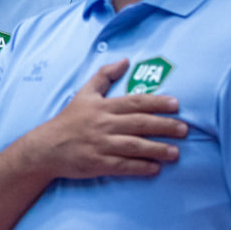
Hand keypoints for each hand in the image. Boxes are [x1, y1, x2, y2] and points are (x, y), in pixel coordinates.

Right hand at [27, 59, 186, 179]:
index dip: (157, 103)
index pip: (135, 102)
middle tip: (184, 129)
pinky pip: (123, 166)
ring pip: (134, 146)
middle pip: (139, 123)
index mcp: (102, 107)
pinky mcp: (98, 163)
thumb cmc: (68, 120)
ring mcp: (101, 145)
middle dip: (164, 126)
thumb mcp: (84, 94)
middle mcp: (103, 124)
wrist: (46, 147)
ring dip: (157, 149)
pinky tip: (155, 168)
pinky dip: (140, 167)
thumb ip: (104, 76)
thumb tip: (125, 61)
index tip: (176, 105)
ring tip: (176, 152)